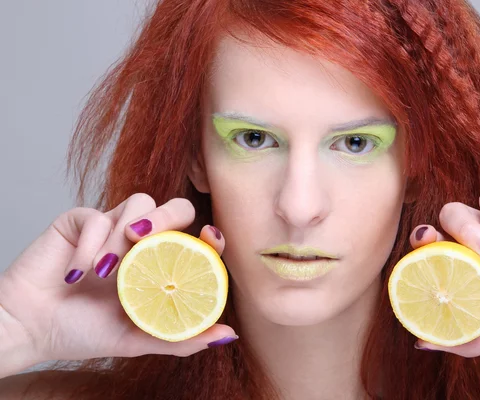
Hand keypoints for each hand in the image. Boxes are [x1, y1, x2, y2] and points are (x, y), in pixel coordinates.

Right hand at [0, 194, 235, 376]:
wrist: (31, 328)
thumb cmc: (84, 331)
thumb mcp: (138, 339)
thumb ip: (180, 336)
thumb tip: (228, 336)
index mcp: (161, 264)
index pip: (196, 238)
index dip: (210, 233)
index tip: (212, 236)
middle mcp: (142, 242)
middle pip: (174, 207)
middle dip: (169, 218)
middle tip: (148, 241)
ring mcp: (113, 228)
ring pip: (138, 202)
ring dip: (123, 238)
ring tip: (105, 273)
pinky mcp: (81, 221)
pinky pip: (96, 216)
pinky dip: (90, 244)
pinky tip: (75, 273)